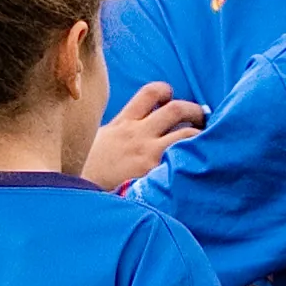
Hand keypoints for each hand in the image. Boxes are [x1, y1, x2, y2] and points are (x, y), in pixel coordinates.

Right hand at [83, 80, 204, 189]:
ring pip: (186, 134)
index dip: (166, 91)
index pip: (150, 93)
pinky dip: (195, 161)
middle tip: (202, 120)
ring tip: (208, 143)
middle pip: (176, 109)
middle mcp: (138, 134)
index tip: (171, 98)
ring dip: (201, 136)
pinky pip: (183, 161)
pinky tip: (200, 166)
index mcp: (123, 123)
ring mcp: (148, 154)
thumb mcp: (100, 142)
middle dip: (195, 111)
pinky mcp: (154, 175)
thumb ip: (119, 132)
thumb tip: (133, 128)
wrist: (78, 194)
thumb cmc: (89, 172)